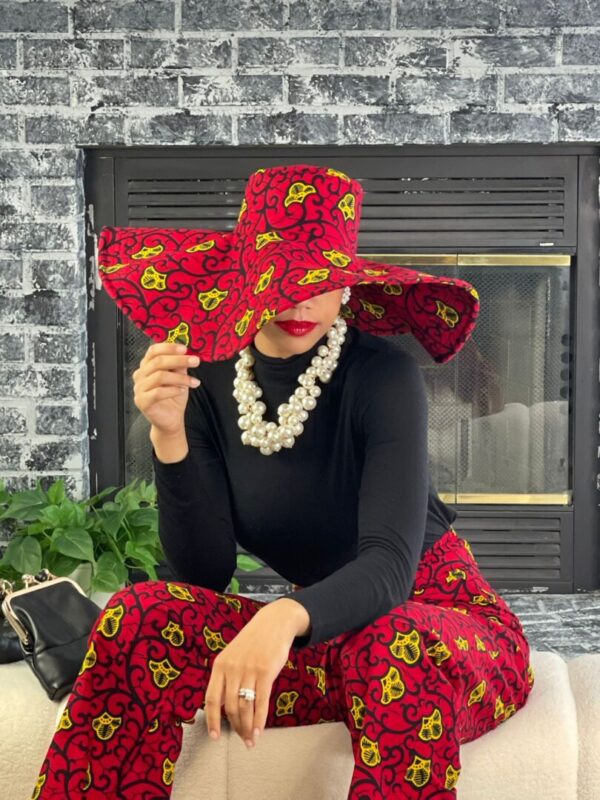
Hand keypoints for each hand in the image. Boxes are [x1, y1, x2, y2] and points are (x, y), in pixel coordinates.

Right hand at [132, 342, 201, 434]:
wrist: (171, 419)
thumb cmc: (174, 396)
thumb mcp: (179, 377)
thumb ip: (179, 365)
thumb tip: (186, 353)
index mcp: (147, 366)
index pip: (153, 351)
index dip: (169, 347)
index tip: (185, 349)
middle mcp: (140, 375)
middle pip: (158, 362)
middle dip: (179, 360)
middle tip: (195, 361)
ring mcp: (139, 389)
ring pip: (160, 376)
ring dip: (180, 378)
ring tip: (193, 382)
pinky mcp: (142, 402)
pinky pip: (158, 392)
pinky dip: (173, 390)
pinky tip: (182, 391)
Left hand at [204, 600, 306, 748]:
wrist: (274, 622)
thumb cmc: (254, 641)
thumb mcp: (233, 654)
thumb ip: (227, 676)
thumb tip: (223, 706)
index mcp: (220, 665)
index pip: (211, 698)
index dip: (212, 720)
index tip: (214, 737)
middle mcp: (232, 668)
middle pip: (230, 707)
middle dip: (236, 727)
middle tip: (242, 739)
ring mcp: (249, 670)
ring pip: (245, 707)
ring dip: (247, 728)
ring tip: (250, 740)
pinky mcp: (266, 672)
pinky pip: (261, 702)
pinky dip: (259, 721)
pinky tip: (259, 732)